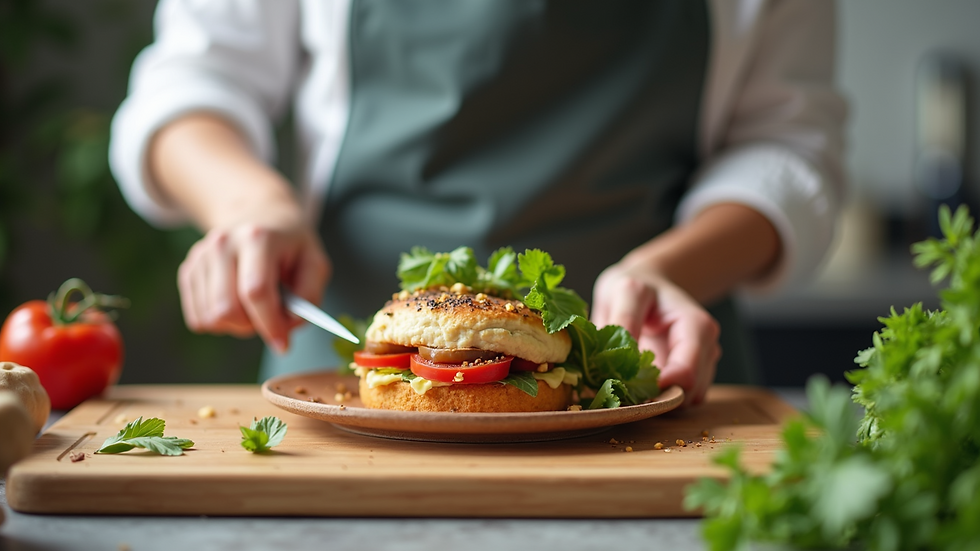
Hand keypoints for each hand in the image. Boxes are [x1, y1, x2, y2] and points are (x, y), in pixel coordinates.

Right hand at [177, 211, 329, 353]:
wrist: (257, 216)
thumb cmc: (290, 245)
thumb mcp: (314, 262)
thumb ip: (310, 294)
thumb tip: (289, 323)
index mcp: (258, 237)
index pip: (256, 291)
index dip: (270, 324)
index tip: (283, 343)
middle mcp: (223, 243)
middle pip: (226, 308)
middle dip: (252, 327)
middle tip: (269, 321)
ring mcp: (201, 256)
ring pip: (210, 317)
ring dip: (236, 326)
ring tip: (254, 310)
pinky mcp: (189, 269)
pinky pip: (197, 317)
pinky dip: (219, 323)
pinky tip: (236, 306)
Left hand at [591, 264, 719, 405]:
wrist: (649, 285)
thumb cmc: (637, 286)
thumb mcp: (625, 291)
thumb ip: (624, 320)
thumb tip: (623, 357)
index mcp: (695, 325)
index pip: (686, 372)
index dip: (658, 388)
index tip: (628, 389)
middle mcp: (706, 347)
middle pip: (690, 392)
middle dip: (657, 397)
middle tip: (623, 391)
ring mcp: (702, 363)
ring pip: (687, 400)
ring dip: (658, 401)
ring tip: (628, 384)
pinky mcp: (692, 376)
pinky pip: (680, 400)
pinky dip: (660, 400)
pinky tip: (639, 385)